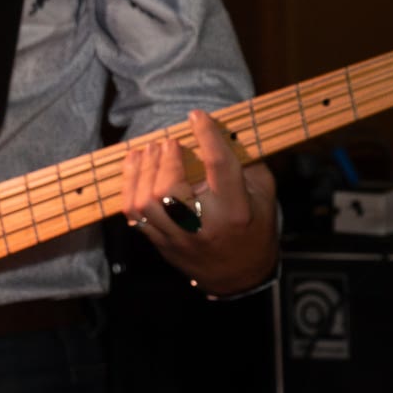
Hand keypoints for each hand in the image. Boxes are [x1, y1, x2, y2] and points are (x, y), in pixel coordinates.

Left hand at [117, 110, 279, 294]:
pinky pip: (134, 217)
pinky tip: (134, 171)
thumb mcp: (263, 195)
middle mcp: (204, 226)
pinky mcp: (162, 244)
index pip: (219, 167)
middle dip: (164, 159)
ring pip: (146, 203)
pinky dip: (129, 190)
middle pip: (170, 190)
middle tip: (167, 141)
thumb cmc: (254, 228)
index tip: (197, 116)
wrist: (240, 276)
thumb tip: (222, 134)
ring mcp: (179, 238)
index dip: (207, 137)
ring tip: (146, 151)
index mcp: (235, 210)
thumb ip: (246, 164)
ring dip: (141, 172)